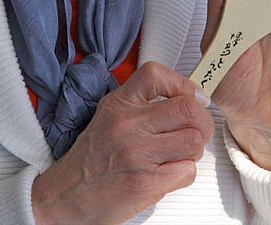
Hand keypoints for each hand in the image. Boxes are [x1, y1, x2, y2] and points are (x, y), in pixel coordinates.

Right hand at [32, 61, 213, 224]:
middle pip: (188, 108)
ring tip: (180, 152)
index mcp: (119, 103)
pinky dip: (184, 172)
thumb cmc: (92, 158)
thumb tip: (186, 98)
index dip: (182, 83)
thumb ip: (142, 103)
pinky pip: (187, 171)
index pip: (156, 74)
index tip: (191, 96)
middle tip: (197, 128)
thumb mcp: (110, 114)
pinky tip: (169, 172)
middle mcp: (128, 125)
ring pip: (194, 140)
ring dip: (194, 149)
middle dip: (202, 120)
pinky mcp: (146, 183)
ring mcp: (138, 154)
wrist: (68, 195)